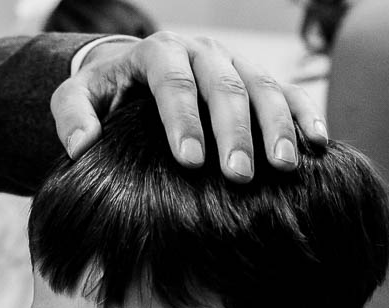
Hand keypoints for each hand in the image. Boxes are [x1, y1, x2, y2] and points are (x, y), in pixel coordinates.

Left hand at [53, 32, 328, 179]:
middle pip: (224, 86)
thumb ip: (71, 116)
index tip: (189, 161)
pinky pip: (288, 92)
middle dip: (234, 131)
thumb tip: (81, 144)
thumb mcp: (76, 98)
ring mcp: (234, 62)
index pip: (173, 82)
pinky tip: (318, 146)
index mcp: (157, 53)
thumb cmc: (105, 95)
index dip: (183, 120)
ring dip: (277, 127)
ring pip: (263, 87)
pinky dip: (305, 116)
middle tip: (238, 176)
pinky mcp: (257, 77)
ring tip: (283, 167)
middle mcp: (201, 51)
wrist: (133, 74)